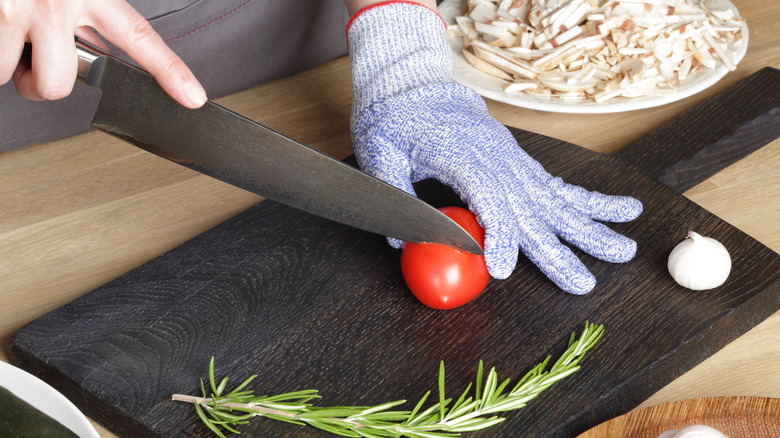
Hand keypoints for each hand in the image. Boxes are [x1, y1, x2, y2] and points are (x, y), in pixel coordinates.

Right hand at [0, 0, 205, 107]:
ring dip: (12, 68)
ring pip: (20, 78)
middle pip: (61, 83)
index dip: (169, 69)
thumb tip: (95, 43)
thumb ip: (89, 9)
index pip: (139, 36)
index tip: (192, 96)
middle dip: (43, 82)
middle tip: (35, 62)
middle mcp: (58, 1)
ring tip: (10, 38)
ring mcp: (19, 8)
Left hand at [347, 2, 641, 293]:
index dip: (499, 235)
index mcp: (460, 156)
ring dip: (590, 227)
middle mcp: (496, 159)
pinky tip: (620, 211)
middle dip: (560, 249)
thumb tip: (404, 242)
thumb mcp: (379, 153)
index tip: (504, 270)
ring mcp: (512, 160)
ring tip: (623, 250)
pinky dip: (589, 200)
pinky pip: (557, 185)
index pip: (488, 199)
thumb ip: (394, 195)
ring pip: (554, 200)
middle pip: (531, 209)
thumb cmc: (393, 119)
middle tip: (586, 283)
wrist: (415, 85)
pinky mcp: (518, 162)